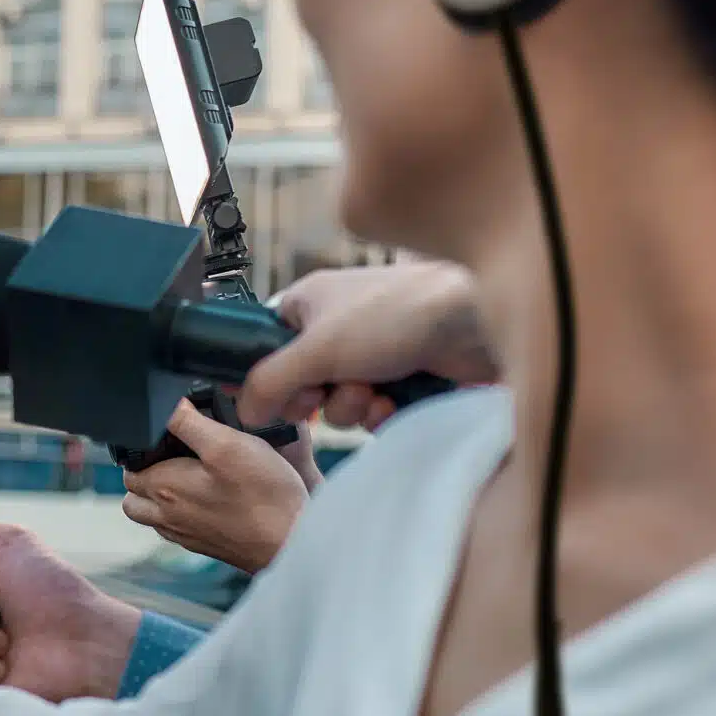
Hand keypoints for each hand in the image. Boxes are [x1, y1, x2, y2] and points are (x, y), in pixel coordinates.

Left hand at [121, 399, 307, 574]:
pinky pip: (178, 529)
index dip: (142, 447)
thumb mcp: (227, 443)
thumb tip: (167, 405)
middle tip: (172, 455)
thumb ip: (188, 422)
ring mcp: (185, 535)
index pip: (129, 465)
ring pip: (152, 516)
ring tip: (185, 478)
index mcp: (163, 488)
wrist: (291, 542)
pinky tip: (208, 500)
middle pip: (135, 493)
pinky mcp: (205, 545)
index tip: (165, 437)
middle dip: (145, 472)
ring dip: (158, 497)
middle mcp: (167, 516)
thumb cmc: (263, 496)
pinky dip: (182, 513)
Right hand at [236, 261, 494, 428]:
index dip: (261, 373)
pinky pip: (371, 412)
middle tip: (322, 393)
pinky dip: (380, 412)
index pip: (265, 342)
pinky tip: (395, 402)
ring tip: (373, 390)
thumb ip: (269, 382)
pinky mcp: (402, 378)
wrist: (472, 324)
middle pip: (300, 382)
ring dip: (351, 406)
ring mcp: (372, 354)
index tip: (261, 397)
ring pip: (337, 403)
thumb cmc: (394, 315)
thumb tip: (244, 410)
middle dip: (315, 397)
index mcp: (310, 303)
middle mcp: (338, 327)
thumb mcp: (315, 349)